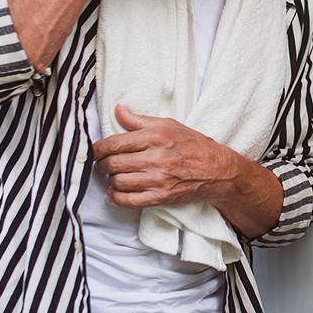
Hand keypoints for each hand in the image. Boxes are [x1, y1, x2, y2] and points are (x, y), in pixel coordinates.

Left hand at [92, 105, 239, 208]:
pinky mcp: (161, 197)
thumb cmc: (193, 145)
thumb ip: (140, 120)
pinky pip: (130, 201)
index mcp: (156, 137)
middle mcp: (156, 158)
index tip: (95, 150)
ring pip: (119, 182)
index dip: (99, 148)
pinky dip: (117, 198)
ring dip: (110, 179)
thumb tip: (118, 111)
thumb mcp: (169, 125)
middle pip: (113, 164)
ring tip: (112, 175)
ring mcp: (159, 180)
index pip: (115, 143)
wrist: (217, 169)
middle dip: (101, 164)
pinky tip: (115, 192)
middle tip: (101, 163)